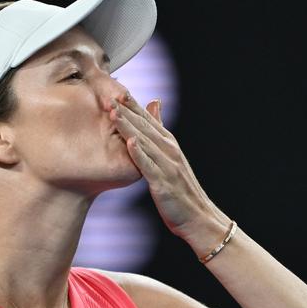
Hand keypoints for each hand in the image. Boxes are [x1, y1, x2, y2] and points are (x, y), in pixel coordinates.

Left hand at [110, 92, 222, 237]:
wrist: (198, 217)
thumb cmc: (180, 189)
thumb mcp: (171, 157)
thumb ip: (160, 131)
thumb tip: (154, 103)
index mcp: (169, 144)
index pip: (148, 120)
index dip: (132, 106)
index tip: (115, 90)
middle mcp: (169, 151)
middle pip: (144, 127)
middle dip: (126, 111)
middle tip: (108, 95)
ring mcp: (167, 166)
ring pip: (144, 143)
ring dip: (129, 127)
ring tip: (113, 113)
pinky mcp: (163, 183)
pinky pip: (149, 167)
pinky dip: (140, 154)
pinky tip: (129, 143)